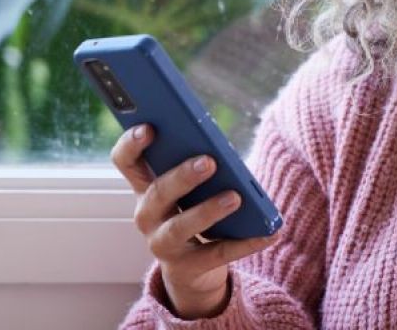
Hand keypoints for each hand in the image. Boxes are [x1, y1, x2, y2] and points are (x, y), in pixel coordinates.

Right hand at [110, 123, 278, 319]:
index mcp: (145, 186)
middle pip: (157, 192)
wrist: (192, 267)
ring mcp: (164, 245)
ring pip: (181, 227)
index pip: (126, 161)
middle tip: (209, 161)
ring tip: (235, 197)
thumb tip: (218, 147)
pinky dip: (245, 243)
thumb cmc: (192, 209)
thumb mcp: (188, 186)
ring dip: (208, 210)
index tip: (149, 127)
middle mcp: (147, 215)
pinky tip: (270, 232)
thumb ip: (194, 162)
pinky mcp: (187, 268)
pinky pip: (217, 254)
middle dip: (182, 176)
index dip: (132, 144)